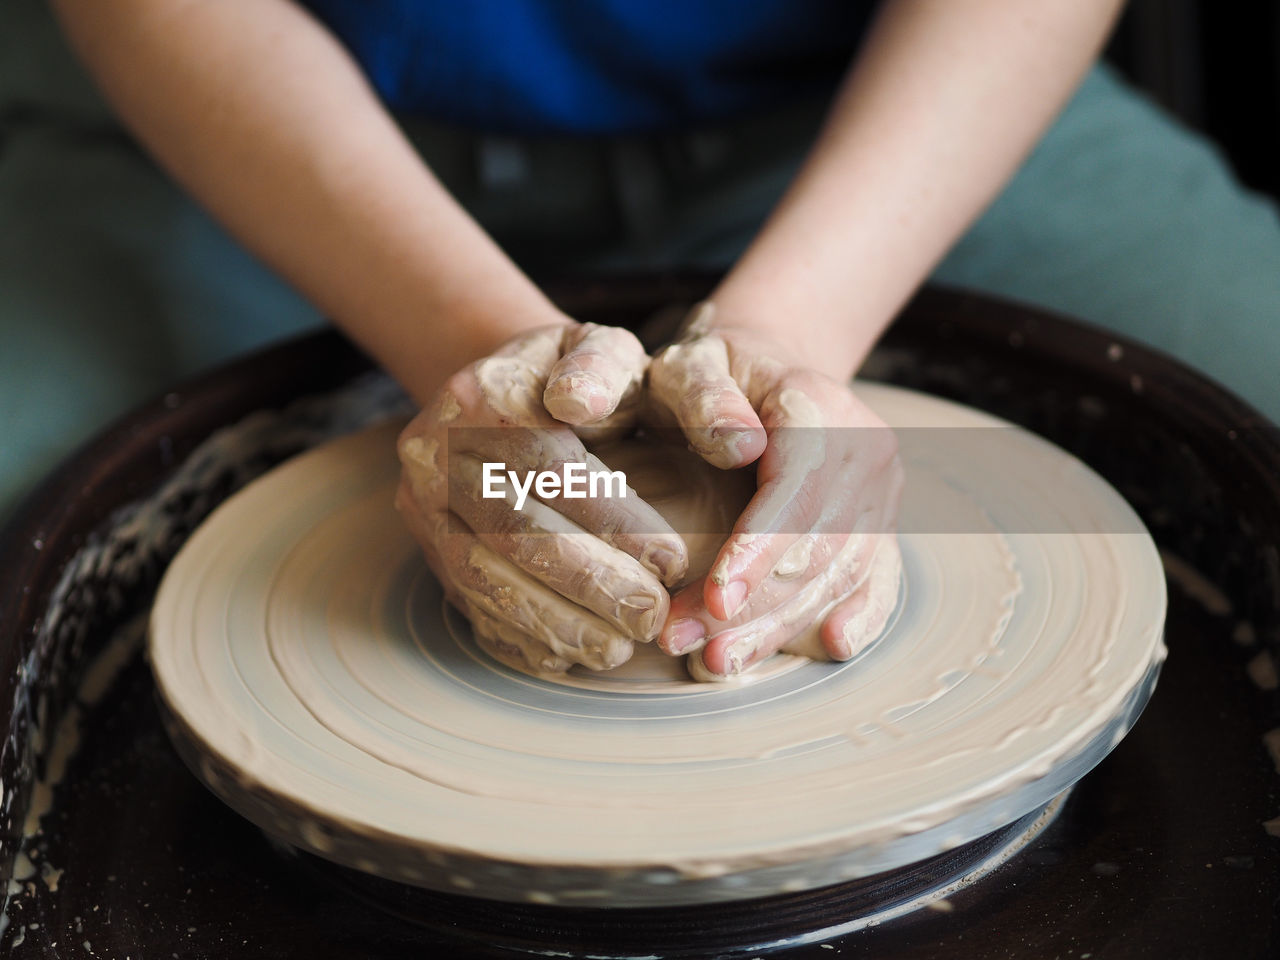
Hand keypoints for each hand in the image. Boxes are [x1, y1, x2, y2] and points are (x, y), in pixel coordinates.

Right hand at [396, 323, 688, 673]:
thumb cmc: (572, 376)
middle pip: (510, 528)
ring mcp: (422, 505)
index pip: (548, 465)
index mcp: (483, 393)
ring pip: (481, 577)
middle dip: (587, 582)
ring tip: (616, 649)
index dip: (613, 519)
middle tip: (649, 616)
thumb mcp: (597, 349)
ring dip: (553, 622)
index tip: (673, 559)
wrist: (498, 390)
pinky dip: (518, 637)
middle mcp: (436, 451)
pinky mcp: (426, 550)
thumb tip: (581, 402)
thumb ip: (603, 368)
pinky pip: (466, 605)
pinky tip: (568, 655)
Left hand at [647, 303, 903, 676]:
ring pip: (841, 571)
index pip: (797, 487)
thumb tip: (742, 445)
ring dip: (780, 625)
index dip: (758, 548)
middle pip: (818, 542)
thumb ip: (704, 394)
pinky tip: (831, 647)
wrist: (771, 363)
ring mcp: (882, 487)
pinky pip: (878, 576)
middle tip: (681, 642)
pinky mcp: (882, 519)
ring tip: (715, 663)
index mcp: (819, 405)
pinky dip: (857, 616)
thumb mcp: (693, 361)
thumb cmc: (716, 368)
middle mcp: (865, 448)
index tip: (714, 600)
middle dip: (751, 603)